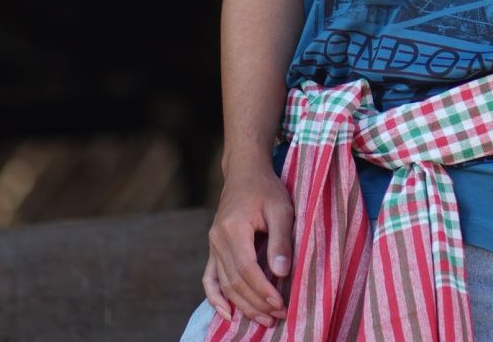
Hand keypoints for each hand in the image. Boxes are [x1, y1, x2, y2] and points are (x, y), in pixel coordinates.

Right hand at [204, 159, 294, 327]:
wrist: (245, 172)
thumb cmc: (266, 188)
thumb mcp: (281, 208)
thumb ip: (281, 240)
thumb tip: (281, 273)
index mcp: (233, 228)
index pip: (246, 269)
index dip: (262, 290)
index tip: (279, 304)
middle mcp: (218, 239)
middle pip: (234, 281)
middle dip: (256, 303)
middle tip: (277, 318)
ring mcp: (213, 245)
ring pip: (225, 284)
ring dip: (243, 305)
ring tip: (264, 320)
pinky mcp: (213, 248)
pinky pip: (210, 278)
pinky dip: (216, 298)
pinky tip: (227, 314)